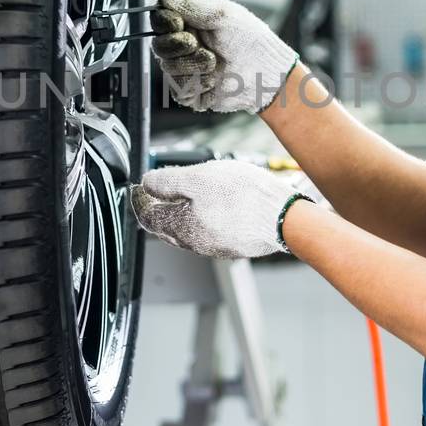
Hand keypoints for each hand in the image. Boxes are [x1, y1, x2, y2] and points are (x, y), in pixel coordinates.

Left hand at [132, 159, 309, 258]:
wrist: (284, 217)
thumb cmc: (243, 196)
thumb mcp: (199, 178)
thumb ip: (168, 181)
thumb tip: (146, 183)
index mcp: (180, 227)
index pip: (148, 217)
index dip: (141, 200)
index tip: (143, 187)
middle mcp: (194, 243)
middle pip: (166, 227)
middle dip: (160, 209)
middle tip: (160, 190)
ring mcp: (215, 247)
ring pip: (188, 232)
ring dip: (182, 215)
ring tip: (188, 195)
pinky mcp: (234, 246)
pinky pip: (210, 233)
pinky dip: (204, 219)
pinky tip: (215, 206)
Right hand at [151, 0, 298, 112]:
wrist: (266, 72)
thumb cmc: (250, 40)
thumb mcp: (222, 15)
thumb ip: (191, 6)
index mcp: (189, 24)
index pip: (159, 20)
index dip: (164, 22)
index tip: (179, 23)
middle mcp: (183, 47)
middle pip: (159, 46)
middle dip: (178, 45)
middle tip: (198, 44)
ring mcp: (185, 71)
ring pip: (168, 68)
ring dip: (193, 65)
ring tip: (215, 63)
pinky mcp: (191, 93)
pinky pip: (179, 90)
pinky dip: (198, 84)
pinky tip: (214, 80)